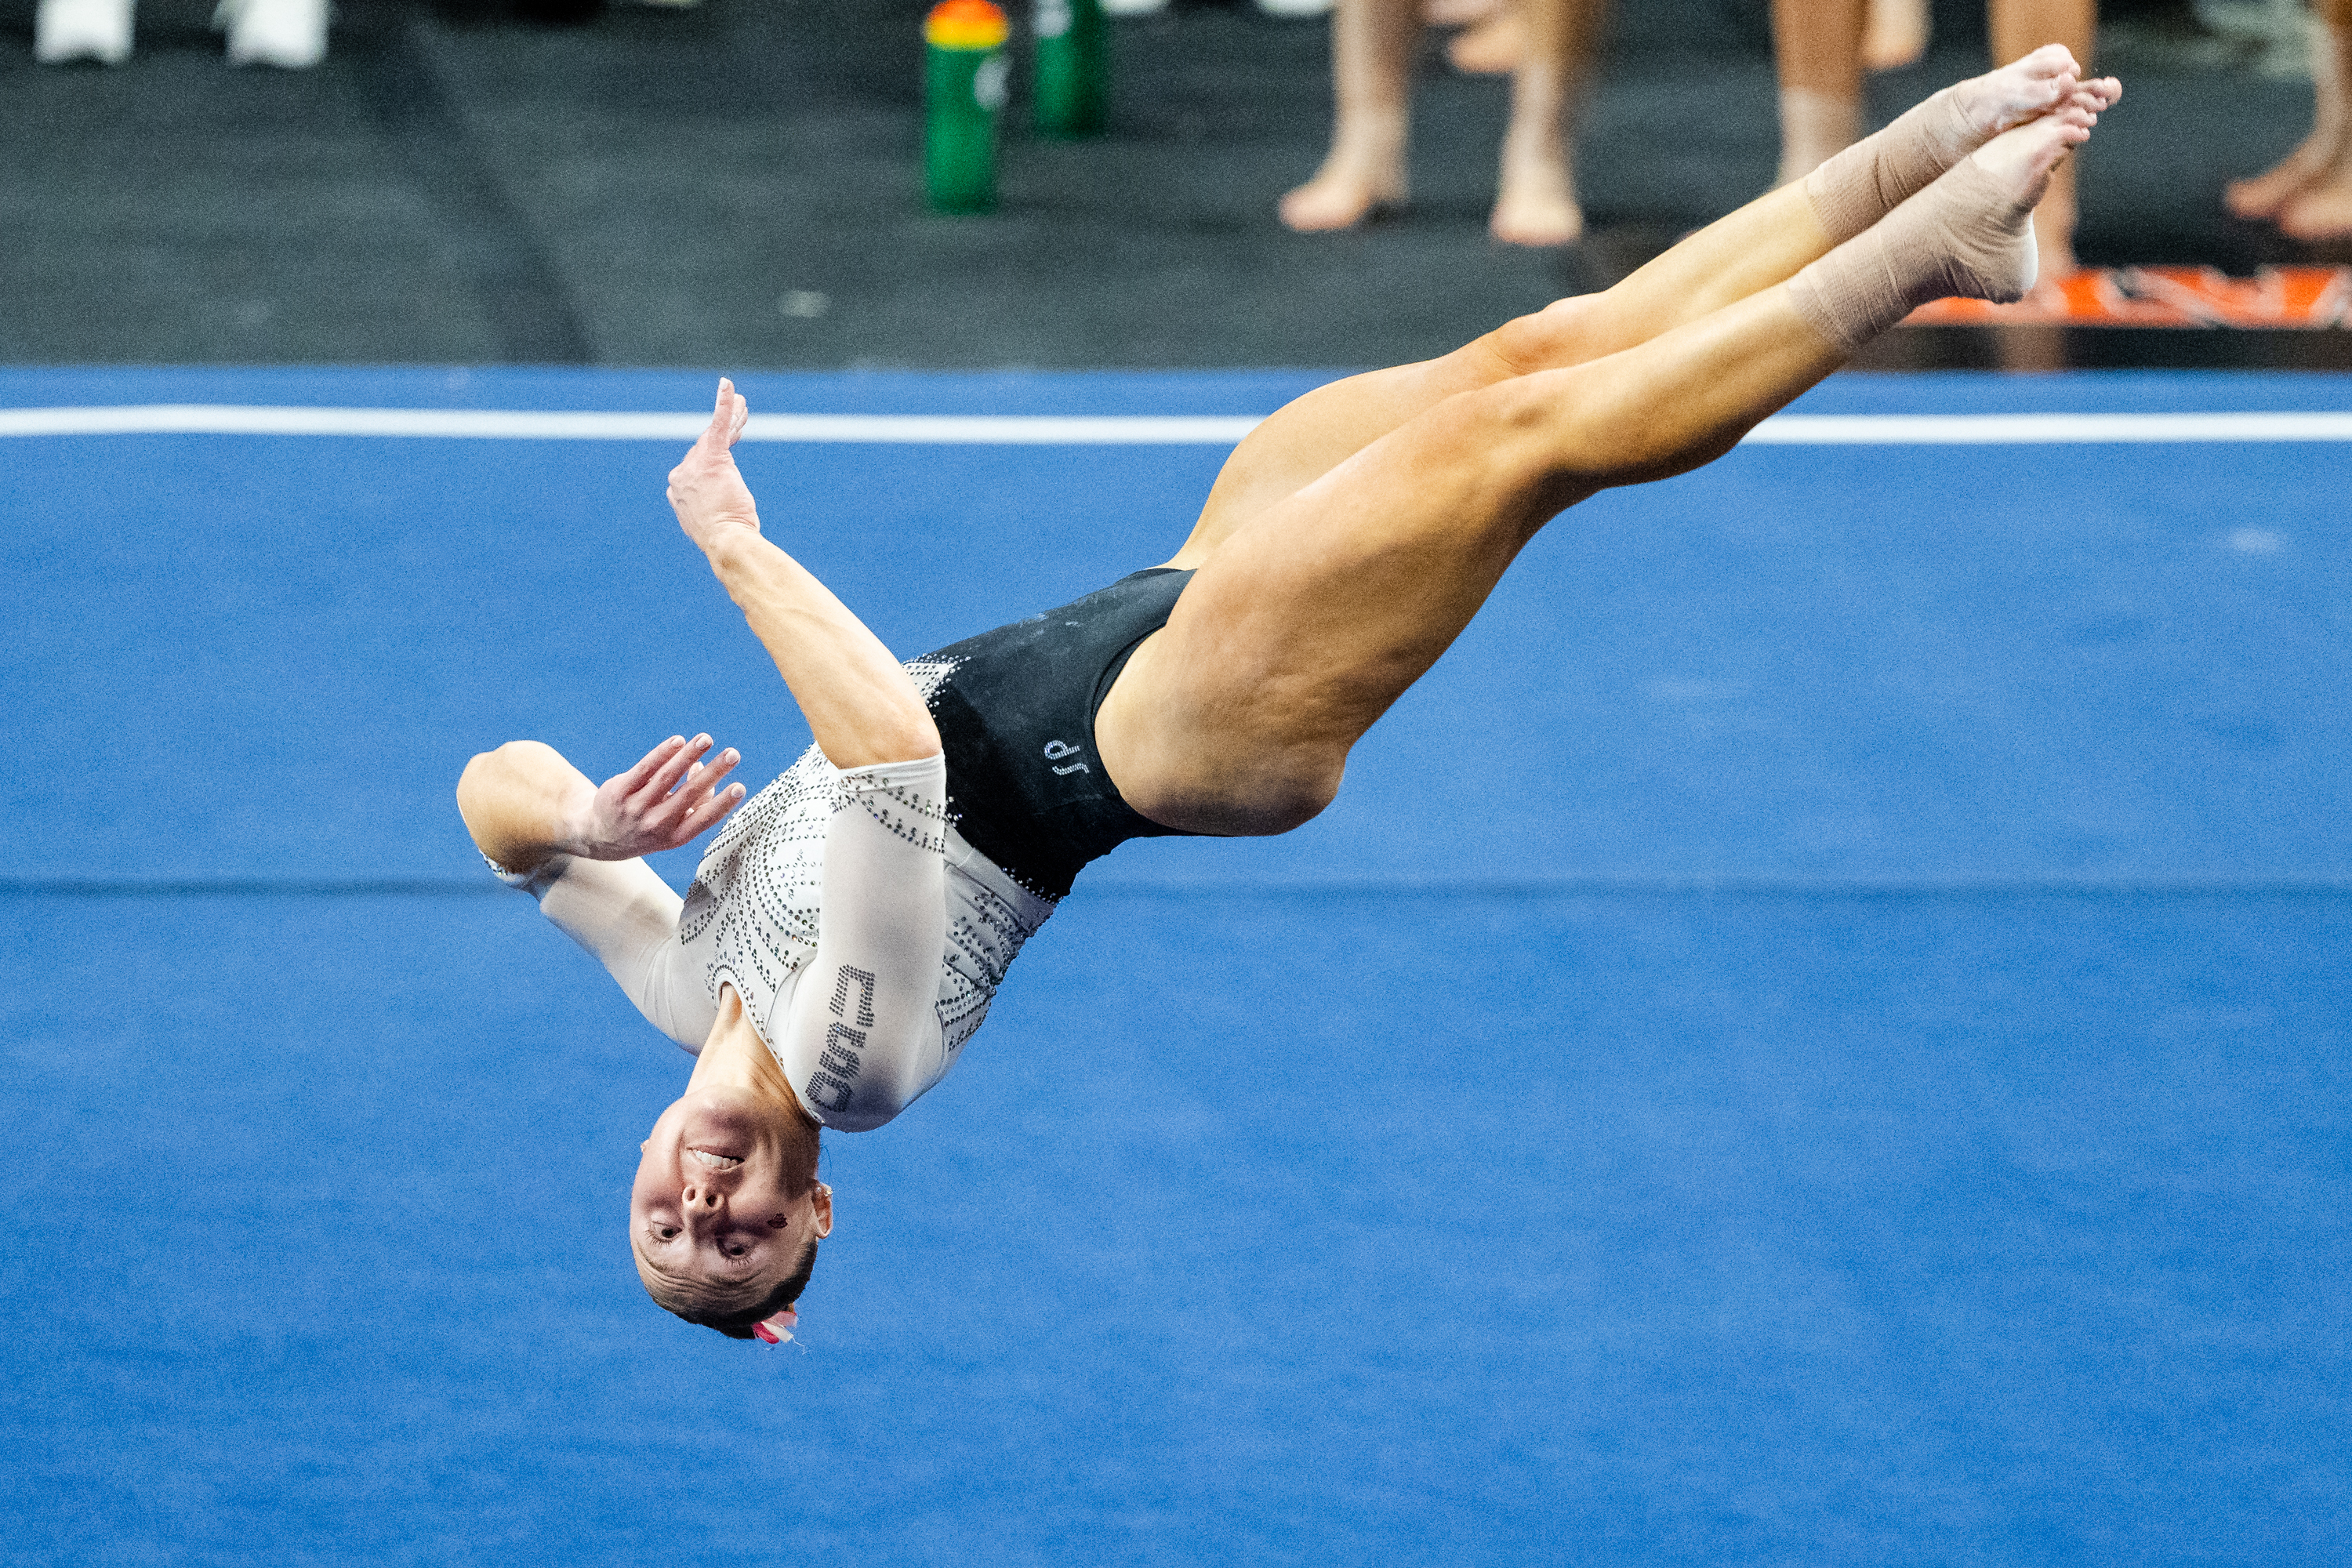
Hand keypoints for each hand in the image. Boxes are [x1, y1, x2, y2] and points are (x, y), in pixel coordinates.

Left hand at [565, 734, 745, 859]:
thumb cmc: (650, 826)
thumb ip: (694, 801)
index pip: (703, 819)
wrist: (602, 836)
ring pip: (666, 777)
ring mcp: (636, 809)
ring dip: (689, 755)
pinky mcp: (619, 792)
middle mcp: (656, 825)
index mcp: (676, 836)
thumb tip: (700, 766)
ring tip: (706, 739)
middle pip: (688, 794)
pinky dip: (662, 754)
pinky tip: (678, 741)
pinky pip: (644, 769)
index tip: (740, 787)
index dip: (722, 804)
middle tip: (733, 754)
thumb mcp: (674, 826)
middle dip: (713, 772)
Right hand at [667, 379, 760, 552]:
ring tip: (743, 402)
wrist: (726, 541)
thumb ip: (708, 507)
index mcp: (678, 489)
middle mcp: (681, 474)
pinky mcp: (713, 457)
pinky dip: (723, 404)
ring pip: (717, 434)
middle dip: (728, 428)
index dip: (718, 450)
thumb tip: (716, 509)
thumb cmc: (726, 539)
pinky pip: (718, 424)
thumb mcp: (712, 521)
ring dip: (731, 415)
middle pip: (708, 444)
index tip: (733, 439)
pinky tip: (728, 386)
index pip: (699, 462)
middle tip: (741, 411)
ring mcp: (694, 465)